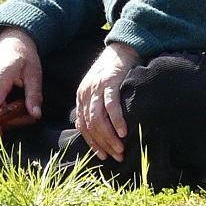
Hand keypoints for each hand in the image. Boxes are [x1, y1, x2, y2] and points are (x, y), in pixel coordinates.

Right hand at [0, 27, 42, 120]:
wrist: (10, 43)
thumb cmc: (24, 57)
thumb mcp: (34, 74)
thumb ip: (34, 95)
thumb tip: (36, 115)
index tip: (0, 136)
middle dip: (10, 120)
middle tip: (30, 117)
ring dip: (6, 116)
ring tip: (24, 109)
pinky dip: (0, 111)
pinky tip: (14, 107)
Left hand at [74, 42, 139, 161]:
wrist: (121, 49)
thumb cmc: (113, 72)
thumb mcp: (99, 89)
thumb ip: (96, 106)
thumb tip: (99, 130)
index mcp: (82, 97)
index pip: (83, 126)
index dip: (93, 143)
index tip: (103, 156)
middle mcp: (86, 93)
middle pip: (91, 125)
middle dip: (103, 144)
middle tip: (117, 156)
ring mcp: (96, 87)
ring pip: (99, 119)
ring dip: (109, 137)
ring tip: (121, 149)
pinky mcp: (109, 82)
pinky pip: (111, 105)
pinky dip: (116, 120)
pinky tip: (123, 132)